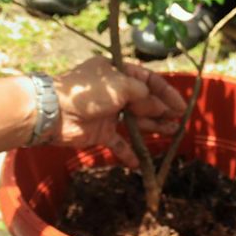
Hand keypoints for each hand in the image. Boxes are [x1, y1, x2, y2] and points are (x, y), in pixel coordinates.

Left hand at [50, 57, 187, 167]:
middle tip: (179, 120)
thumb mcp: (120, 86)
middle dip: (162, 110)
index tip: (180, 106)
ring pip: (136, 121)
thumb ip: (143, 95)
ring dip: (153, 127)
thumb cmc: (87, 93)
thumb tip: (158, 105)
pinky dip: (129, 152)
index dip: (165, 92)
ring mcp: (108, 113)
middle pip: (144, 102)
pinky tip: (140, 162)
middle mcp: (113, 91)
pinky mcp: (101, 132)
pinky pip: (119, 143)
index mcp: (117, 72)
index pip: (147, 80)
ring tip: (172, 133)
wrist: (55, 113)